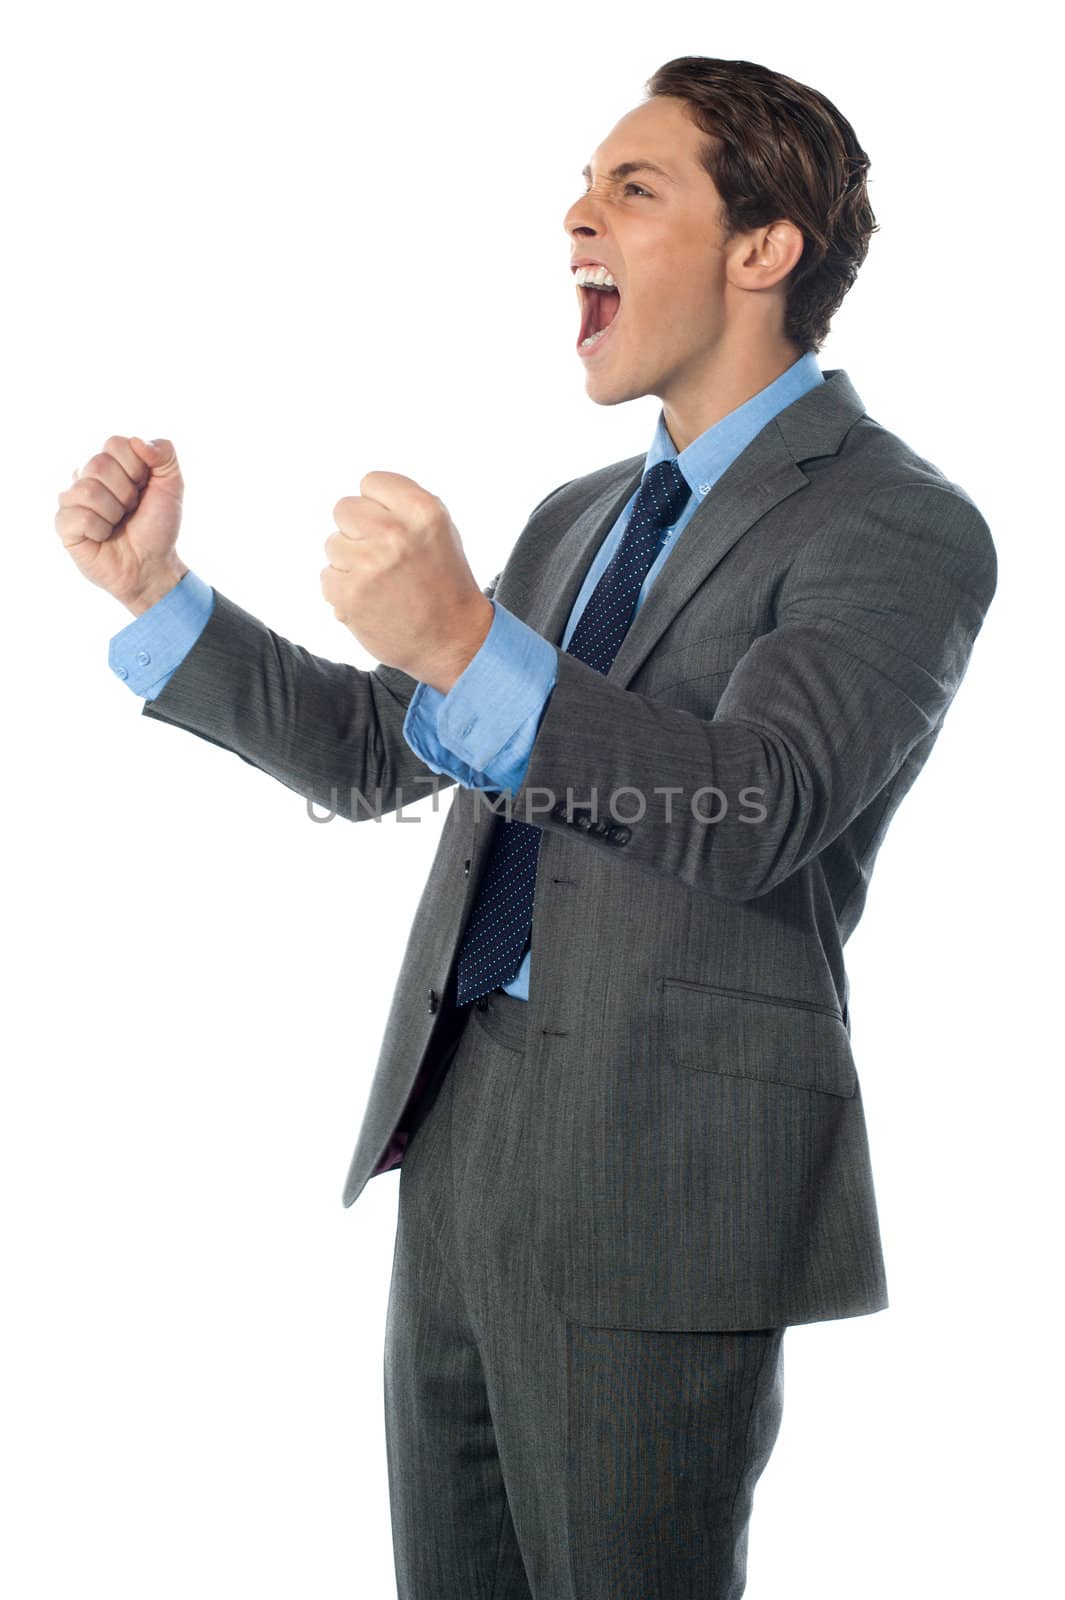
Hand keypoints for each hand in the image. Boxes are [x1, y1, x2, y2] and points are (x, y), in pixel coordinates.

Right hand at [54, 435, 187, 613]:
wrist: (152, 565)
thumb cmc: (158, 526)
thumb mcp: (172, 486)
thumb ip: (165, 454)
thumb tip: (137, 441)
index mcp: (111, 463)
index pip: (115, 444)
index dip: (136, 469)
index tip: (143, 489)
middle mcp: (87, 476)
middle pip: (98, 464)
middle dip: (126, 493)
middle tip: (130, 510)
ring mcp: (72, 499)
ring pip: (88, 490)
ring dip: (114, 513)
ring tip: (117, 523)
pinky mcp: (64, 524)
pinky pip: (79, 516)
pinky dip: (100, 530)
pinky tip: (103, 537)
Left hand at [321, 471, 492, 691]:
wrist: (453, 641)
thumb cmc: (445, 584)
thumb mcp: (440, 532)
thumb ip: (403, 508)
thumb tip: (363, 498)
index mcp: (423, 511)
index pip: (372, 482)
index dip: (377, 506)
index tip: (388, 527)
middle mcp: (396, 533)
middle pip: (344, 509)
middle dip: (357, 531)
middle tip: (380, 556)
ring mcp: (370, 564)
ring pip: (332, 544)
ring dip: (349, 563)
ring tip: (380, 582)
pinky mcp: (350, 594)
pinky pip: (327, 577)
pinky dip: (343, 590)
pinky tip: (371, 601)